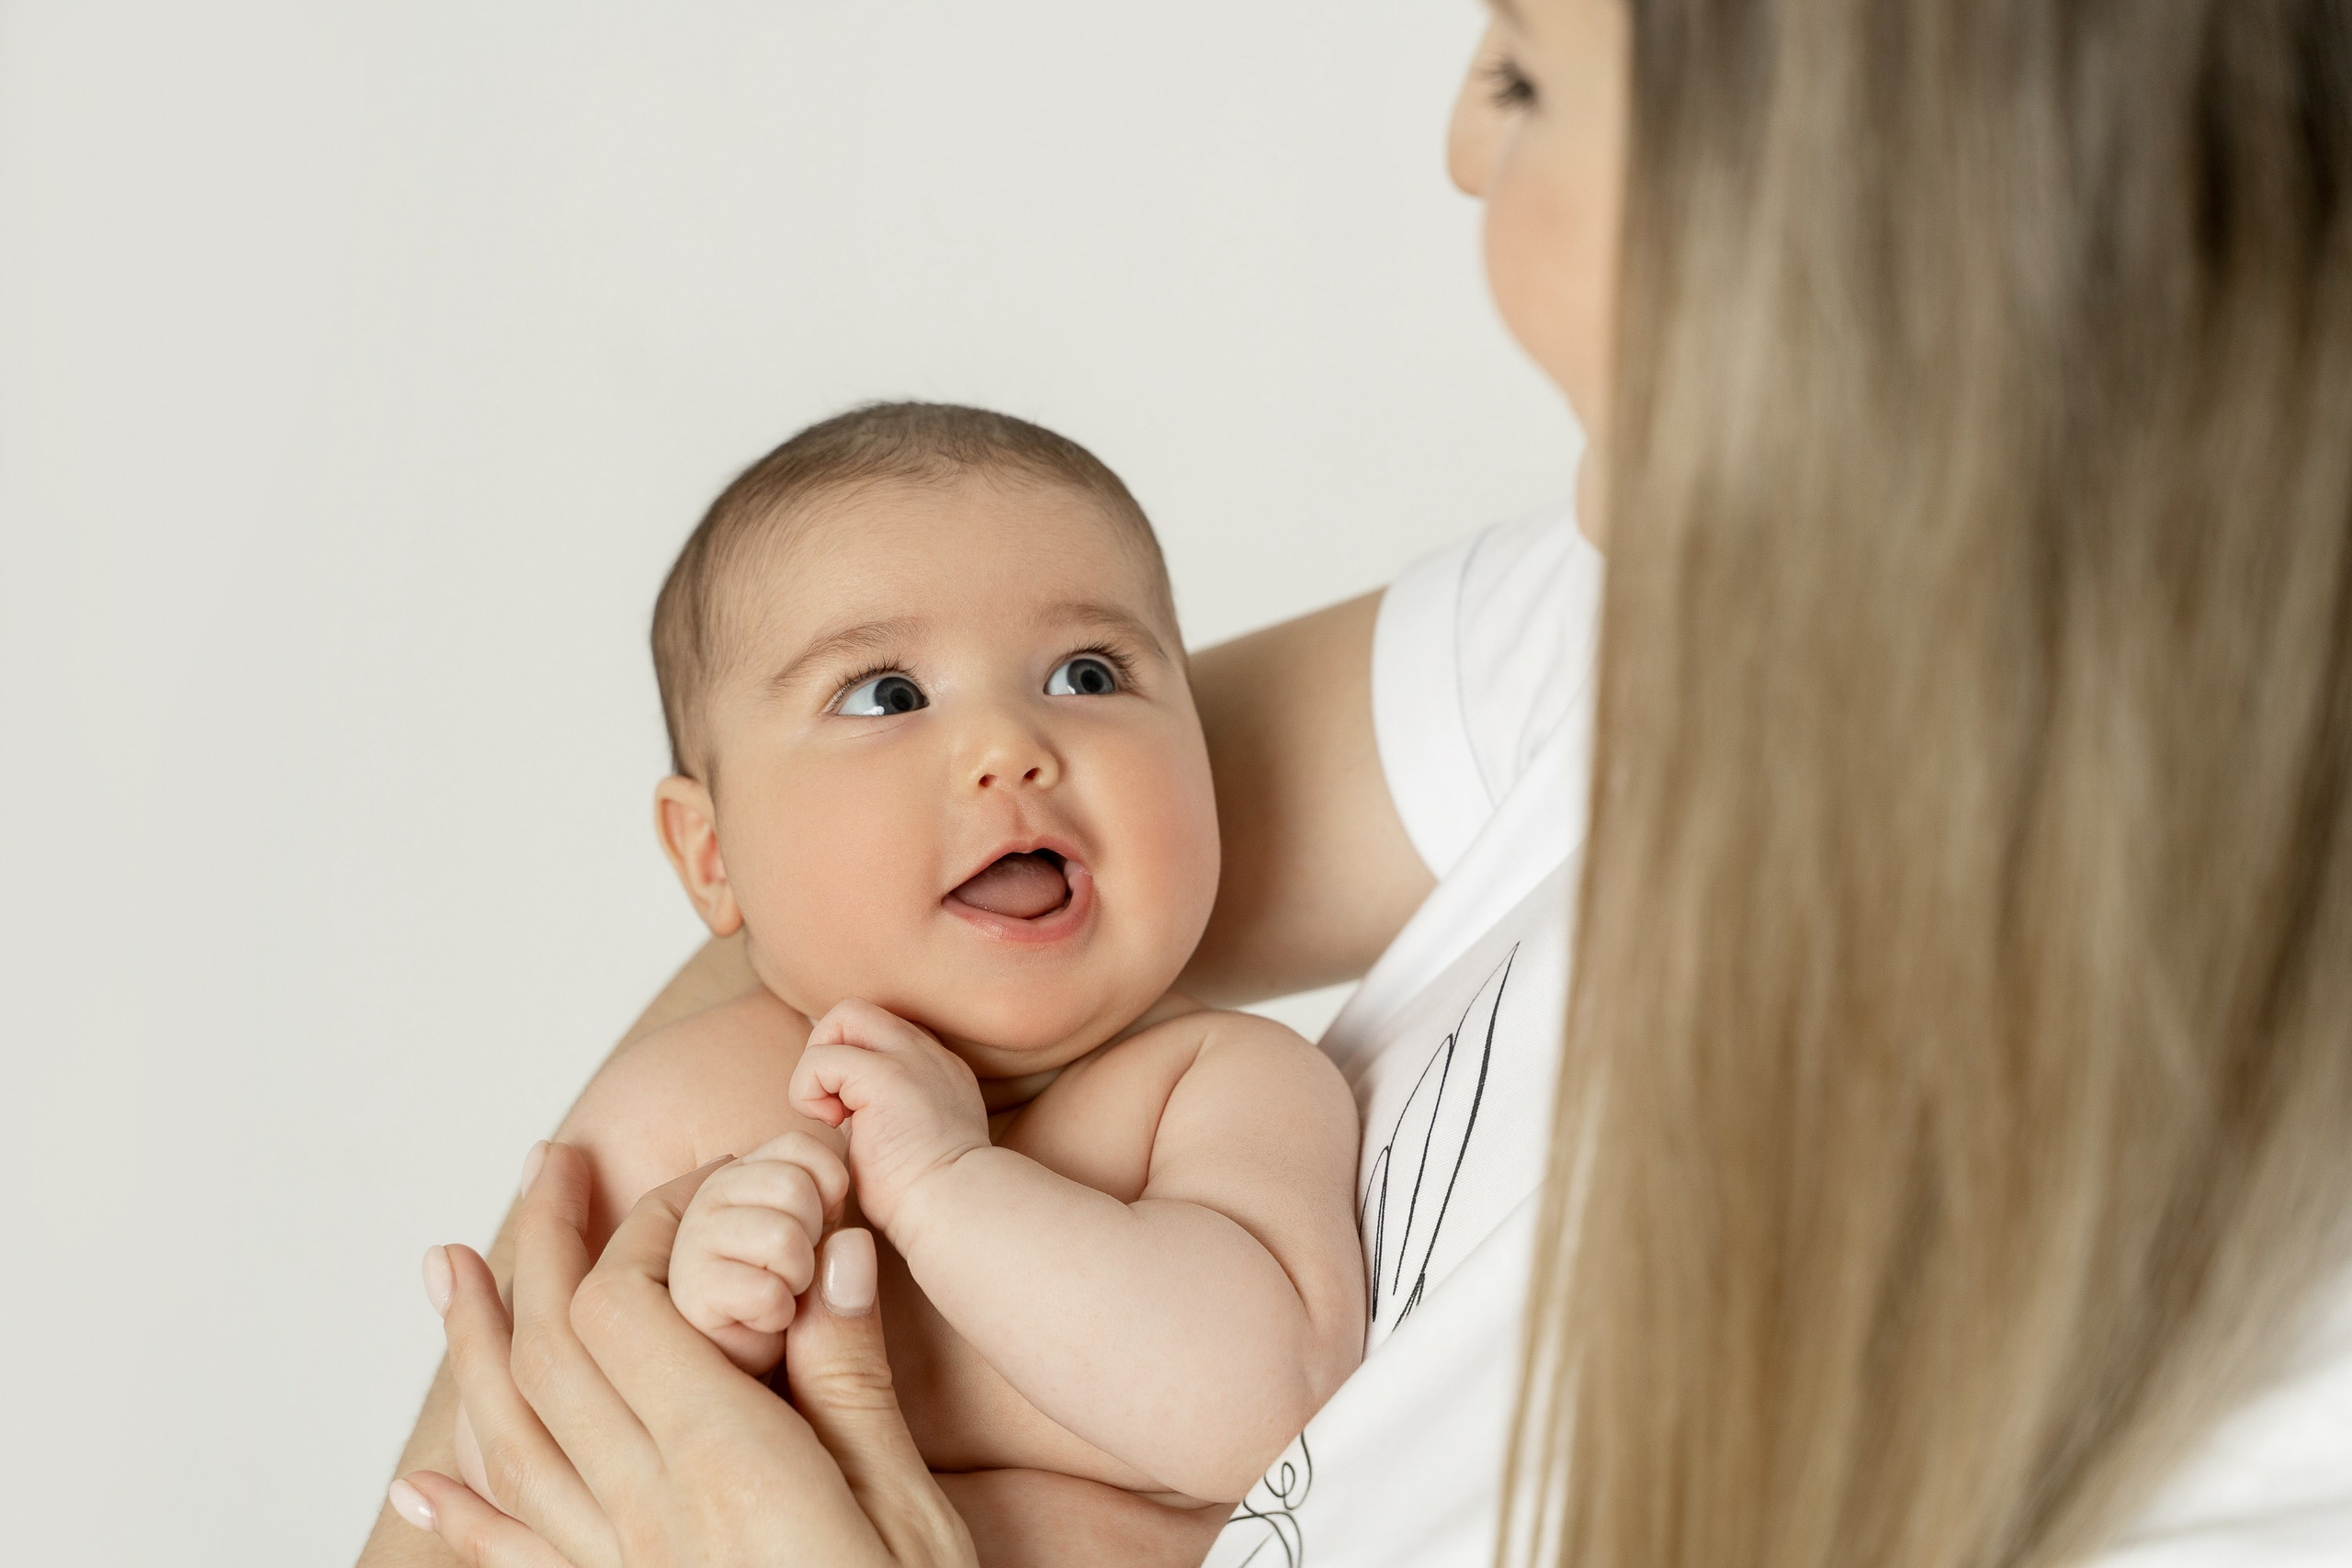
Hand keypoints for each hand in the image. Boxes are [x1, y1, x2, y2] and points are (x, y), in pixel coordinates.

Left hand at [388, 1141, 975, 1567]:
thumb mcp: (911, 1514)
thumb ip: (853, 1383)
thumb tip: (833, 1251)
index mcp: (726, 1466)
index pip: (635, 1308)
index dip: (649, 1227)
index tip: (694, 1179)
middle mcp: (646, 1516)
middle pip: (558, 1354)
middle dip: (545, 1247)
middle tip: (548, 1164)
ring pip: (515, 1441)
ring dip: (475, 1347)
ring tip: (443, 1268)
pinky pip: (517, 1562)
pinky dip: (463, 1518)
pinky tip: (424, 1485)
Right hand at [670, 1130, 850, 1373]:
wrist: (770, 1395)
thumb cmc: (801, 1320)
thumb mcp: (823, 1252)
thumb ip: (829, 1214)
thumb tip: (843, 1195)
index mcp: (739, 1180)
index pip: (799, 1146)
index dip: (829, 1184)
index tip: (825, 1223)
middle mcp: (702, 1205)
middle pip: (792, 1183)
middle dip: (815, 1234)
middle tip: (797, 1272)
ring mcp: (685, 1251)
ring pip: (783, 1233)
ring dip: (801, 1278)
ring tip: (781, 1299)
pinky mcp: (683, 1302)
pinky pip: (765, 1290)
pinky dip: (781, 1314)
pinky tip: (764, 1327)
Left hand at [790, 999, 989, 1233]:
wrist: (953, 1210)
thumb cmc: (926, 1198)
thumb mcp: (909, 1140)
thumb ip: (882, 1113)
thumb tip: (841, 1110)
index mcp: (940, 1070)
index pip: (883, 1033)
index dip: (852, 1061)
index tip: (847, 1111)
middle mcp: (929, 1054)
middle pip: (861, 1012)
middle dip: (829, 1048)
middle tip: (831, 1104)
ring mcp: (911, 1058)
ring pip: (844, 1015)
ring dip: (819, 1064)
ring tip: (830, 1114)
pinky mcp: (885, 1075)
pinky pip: (823, 1058)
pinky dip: (809, 1088)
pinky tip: (829, 1124)